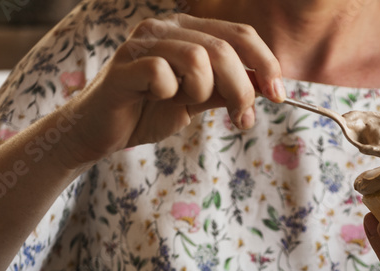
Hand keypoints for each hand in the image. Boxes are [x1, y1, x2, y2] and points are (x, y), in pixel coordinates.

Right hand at [63, 14, 284, 166]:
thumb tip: (267, 88)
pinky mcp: (123, 66)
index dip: (266, 63)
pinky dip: (170, 93)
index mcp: (187, 30)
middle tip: (241, 118)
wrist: (100, 132)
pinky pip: (162, 73)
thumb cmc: (147, 112)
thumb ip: (227, 90)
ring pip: (197, 57)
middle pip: (224, 48)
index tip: (279, 96)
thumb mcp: (197, 101)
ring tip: (189, 106)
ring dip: (205, 91)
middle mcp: (165, 28)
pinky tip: (159, 100)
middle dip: (242, 87)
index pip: (239, 34)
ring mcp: (142, 44)